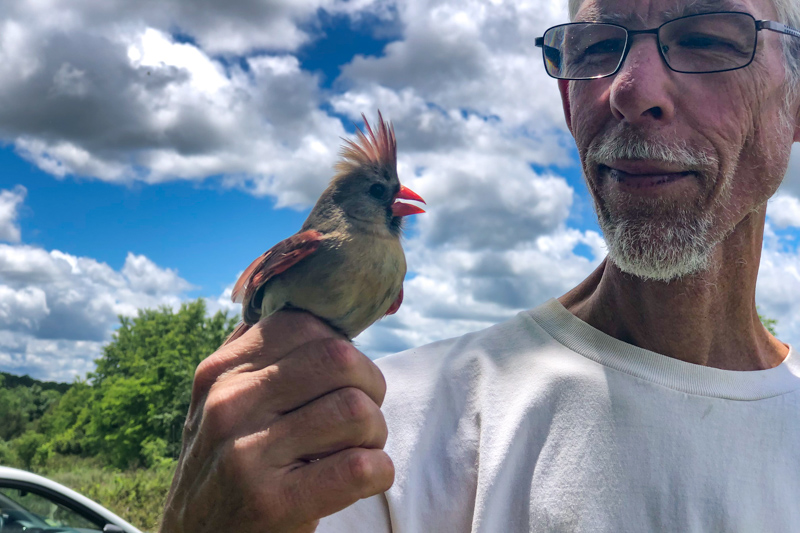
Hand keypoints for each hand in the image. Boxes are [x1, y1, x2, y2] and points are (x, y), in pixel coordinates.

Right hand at [160, 310, 394, 532]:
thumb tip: (314, 306)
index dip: (343, 348)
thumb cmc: (225, 466)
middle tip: (363, 415)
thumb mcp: (220, 402)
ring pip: (355, 409)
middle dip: (370, 385)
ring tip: (359, 448)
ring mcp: (246, 454)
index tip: (344, 378)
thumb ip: (259, 355)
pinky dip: (379, 471)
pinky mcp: (271, 504)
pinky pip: (359, 467)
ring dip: (375, 432)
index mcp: (220, 371)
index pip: (305, 324)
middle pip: (339, 359)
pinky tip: (365, 477)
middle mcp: (228, 404)